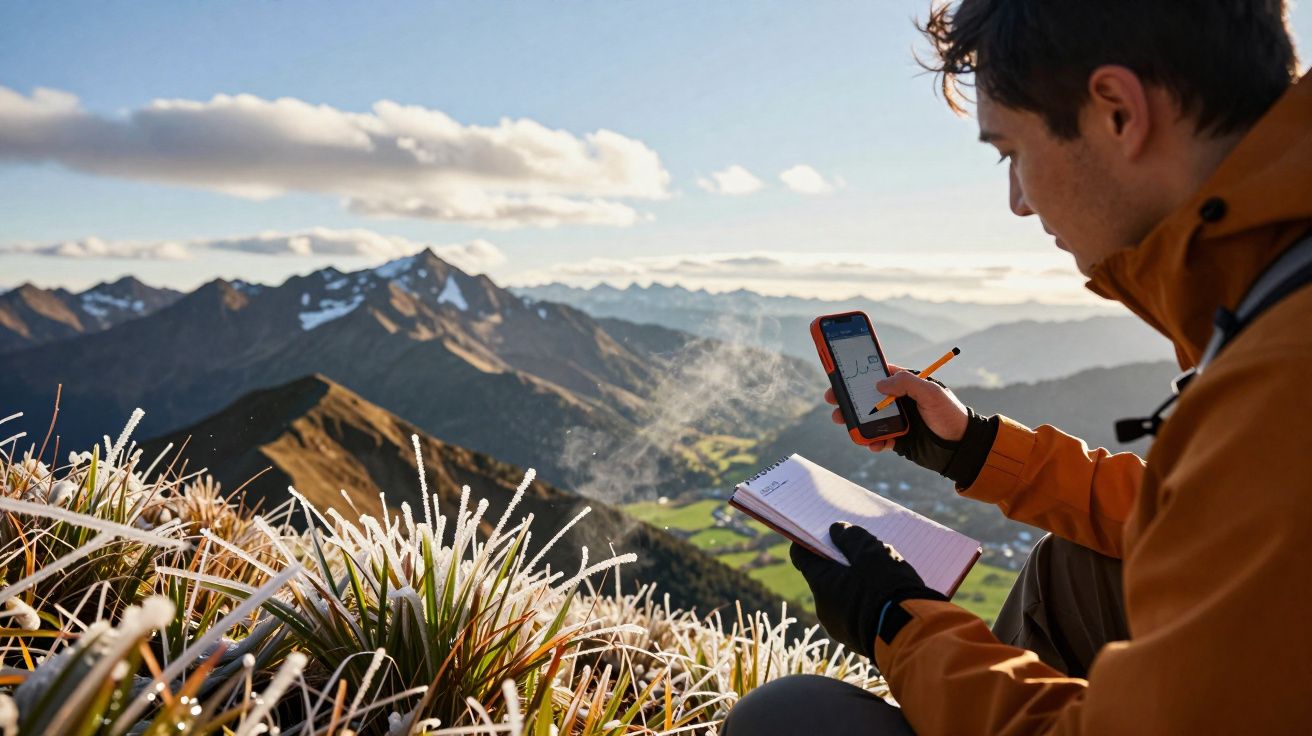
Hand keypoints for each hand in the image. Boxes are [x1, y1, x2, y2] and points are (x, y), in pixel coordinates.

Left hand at [790, 522, 945, 661]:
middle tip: (863, 553)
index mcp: (821, 583)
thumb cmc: (886, 588)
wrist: (909, 637)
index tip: (824, 532)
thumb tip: (836, 530)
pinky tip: (887, 599)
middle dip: (840, 564)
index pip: (801, 556)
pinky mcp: (857, 642)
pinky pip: (856, 616)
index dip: (810, 541)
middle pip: (825, 577)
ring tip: (882, 577)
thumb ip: (851, 537)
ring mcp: (839, 627)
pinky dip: (866, 605)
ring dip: (855, 586)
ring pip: (842, 598)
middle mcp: (823, 607)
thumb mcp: (871, 553)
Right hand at [825, 364, 968, 464]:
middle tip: (833, 401)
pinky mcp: (898, 439)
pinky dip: (872, 442)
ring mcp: (897, 420)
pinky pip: (878, 439)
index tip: (840, 375)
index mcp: (906, 384)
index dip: (857, 374)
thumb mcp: (932, 393)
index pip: (877, 374)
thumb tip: (879, 384)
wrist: (962, 447)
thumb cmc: (951, 414)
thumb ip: (907, 384)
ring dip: (855, 422)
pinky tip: (874, 444)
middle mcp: (899, 401)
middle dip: (848, 399)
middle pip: (866, 397)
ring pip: (868, 419)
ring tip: (847, 425)